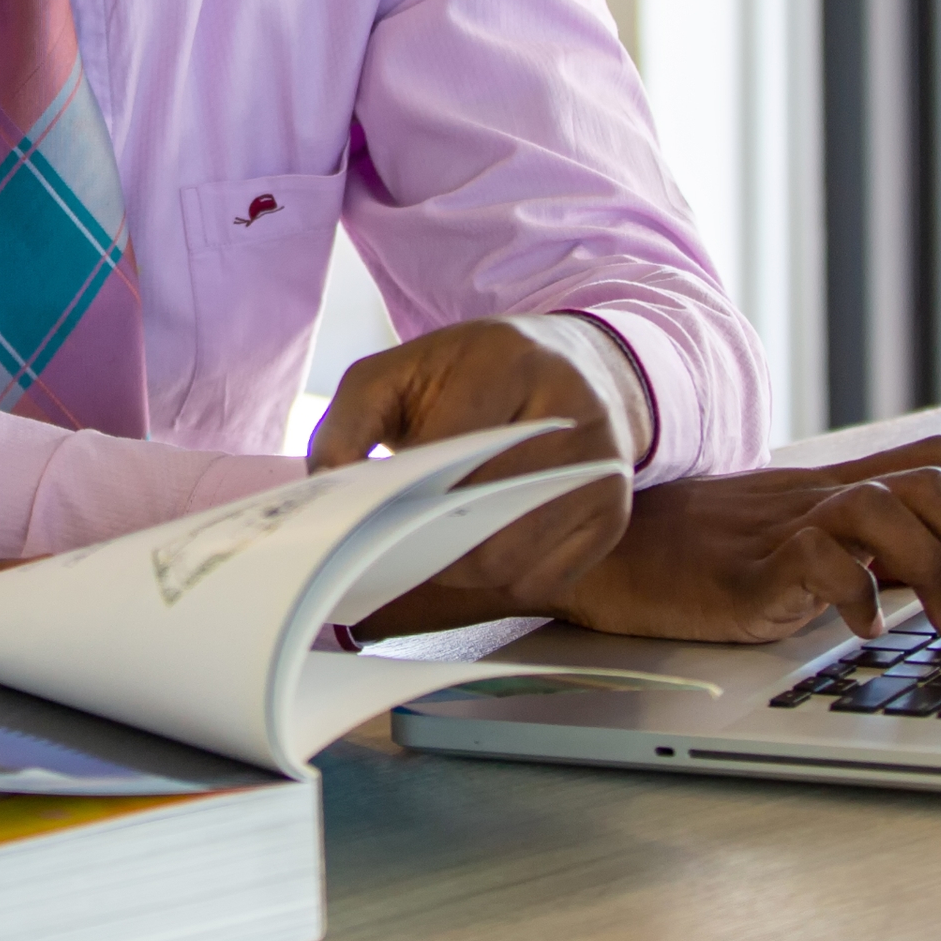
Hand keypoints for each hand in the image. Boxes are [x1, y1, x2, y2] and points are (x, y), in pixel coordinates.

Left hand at [307, 319, 631, 635]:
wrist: (579, 368)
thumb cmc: (475, 374)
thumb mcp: (400, 370)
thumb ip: (348, 421)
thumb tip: (328, 488)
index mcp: (512, 360)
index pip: (449, 445)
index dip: (402, 488)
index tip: (370, 507)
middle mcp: (571, 411)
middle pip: (480, 512)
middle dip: (422, 537)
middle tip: (387, 542)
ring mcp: (601, 467)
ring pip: (509, 557)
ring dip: (454, 568)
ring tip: (427, 547)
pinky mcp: (612, 513)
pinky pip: (542, 579)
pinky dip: (497, 580)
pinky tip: (477, 548)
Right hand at [549, 438, 940, 643]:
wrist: (609, 553)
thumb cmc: (699, 554)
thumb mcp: (795, 541)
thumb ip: (861, 547)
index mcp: (836, 486)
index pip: (939, 458)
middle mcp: (821, 495)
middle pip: (934, 482)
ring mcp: (787, 527)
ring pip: (891, 508)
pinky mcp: (752, 568)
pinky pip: (821, 561)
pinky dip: (861, 596)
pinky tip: (868, 628)